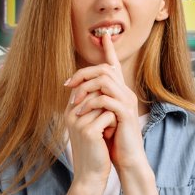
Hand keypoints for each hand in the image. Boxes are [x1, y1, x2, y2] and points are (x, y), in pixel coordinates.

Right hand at [63, 92, 116, 186]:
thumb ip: (94, 106)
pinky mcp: (89, 131)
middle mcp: (71, 114)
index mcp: (70, 111)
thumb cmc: (95, 149)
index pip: (87, 87)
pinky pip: (109, 115)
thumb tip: (106, 85)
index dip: (103, 96)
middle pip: (96, 92)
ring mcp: (78, 122)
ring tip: (109, 130)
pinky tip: (110, 135)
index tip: (106, 113)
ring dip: (113, 114)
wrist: (91, 174)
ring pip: (104, 103)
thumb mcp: (91, 125)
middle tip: (109, 123)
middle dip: (108, 104)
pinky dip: (115, 123)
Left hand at [66, 33, 146, 172]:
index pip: (114, 65)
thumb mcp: (101, 117)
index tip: (104, 36)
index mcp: (120, 92)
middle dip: (83, 73)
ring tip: (73, 100)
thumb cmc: (113, 139)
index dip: (110, 50)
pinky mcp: (124, 113)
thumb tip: (77, 93)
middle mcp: (125, 92)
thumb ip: (94, 102)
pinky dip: (90, 103)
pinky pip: (105, 99)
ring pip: (104, 80)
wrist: (127, 158)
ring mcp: (126, 102)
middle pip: (105, 69)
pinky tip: (80, 112)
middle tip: (67, 84)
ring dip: (85, 87)